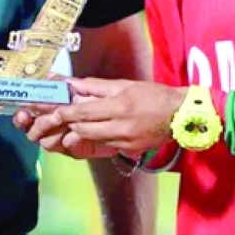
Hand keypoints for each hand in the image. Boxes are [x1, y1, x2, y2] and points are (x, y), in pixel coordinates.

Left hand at [24, 78, 183, 157]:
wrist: (181, 115)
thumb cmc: (153, 95)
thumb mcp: (125, 84)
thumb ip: (96, 86)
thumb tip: (71, 84)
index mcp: (120, 107)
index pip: (84, 112)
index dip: (65, 113)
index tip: (53, 112)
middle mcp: (121, 127)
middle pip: (83, 130)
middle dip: (68, 125)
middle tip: (58, 120)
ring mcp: (125, 142)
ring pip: (92, 139)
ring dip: (80, 132)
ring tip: (73, 125)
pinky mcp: (129, 150)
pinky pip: (104, 144)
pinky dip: (96, 137)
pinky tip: (95, 130)